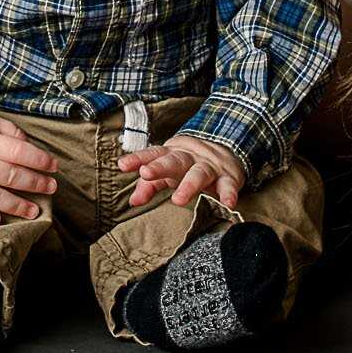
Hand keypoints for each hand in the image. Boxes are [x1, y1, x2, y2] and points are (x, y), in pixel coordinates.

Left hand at [118, 134, 244, 209]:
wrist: (226, 148)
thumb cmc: (188, 164)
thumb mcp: (167, 173)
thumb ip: (149, 186)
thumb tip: (133, 201)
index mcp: (171, 155)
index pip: (152, 154)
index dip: (137, 159)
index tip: (123, 165)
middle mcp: (189, 158)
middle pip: (173, 160)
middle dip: (159, 167)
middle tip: (146, 173)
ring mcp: (209, 166)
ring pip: (198, 173)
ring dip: (189, 185)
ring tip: (178, 200)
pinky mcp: (227, 177)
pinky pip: (228, 185)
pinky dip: (228, 194)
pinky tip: (227, 204)